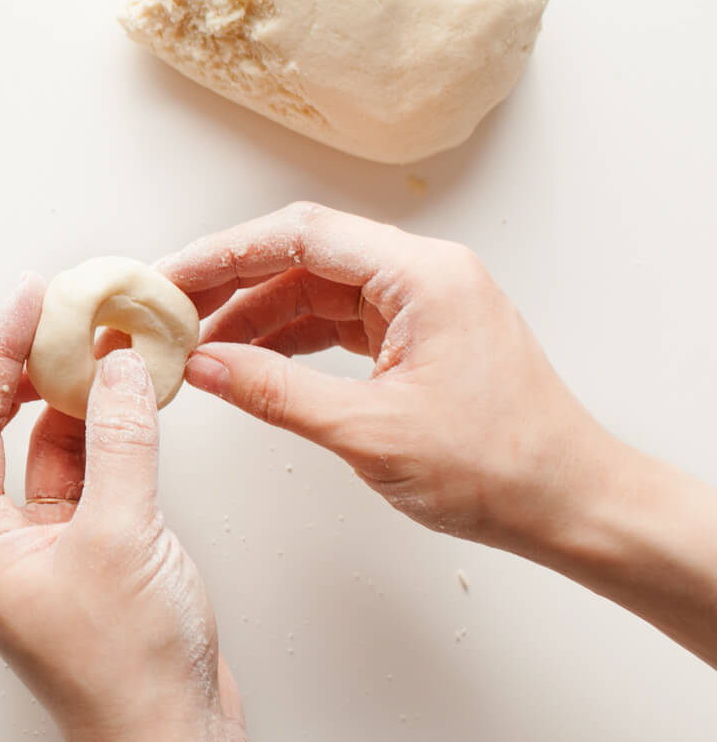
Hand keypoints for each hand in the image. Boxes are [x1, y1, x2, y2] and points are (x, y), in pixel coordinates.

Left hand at [0, 274, 280, 741]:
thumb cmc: (127, 675)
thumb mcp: (124, 536)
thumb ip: (120, 443)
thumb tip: (115, 370)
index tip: (32, 301)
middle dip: (27, 368)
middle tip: (63, 313)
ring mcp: (42, 553)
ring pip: (45, 452)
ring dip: (74, 399)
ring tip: (106, 345)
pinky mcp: (87, 560)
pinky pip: (84, 479)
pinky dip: (106, 438)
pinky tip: (130, 403)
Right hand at [158, 201, 610, 550]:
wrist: (574, 506)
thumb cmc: (500, 467)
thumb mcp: (368, 432)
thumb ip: (274, 392)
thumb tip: (202, 365)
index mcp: (423, 275)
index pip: (300, 235)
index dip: (223, 254)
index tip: (169, 278)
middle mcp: (425, 274)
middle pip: (304, 253)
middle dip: (230, 280)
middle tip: (168, 308)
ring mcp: (423, 304)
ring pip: (316, 287)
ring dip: (255, 313)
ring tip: (194, 342)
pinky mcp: (420, 337)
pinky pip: (338, 320)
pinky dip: (288, 337)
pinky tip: (246, 361)